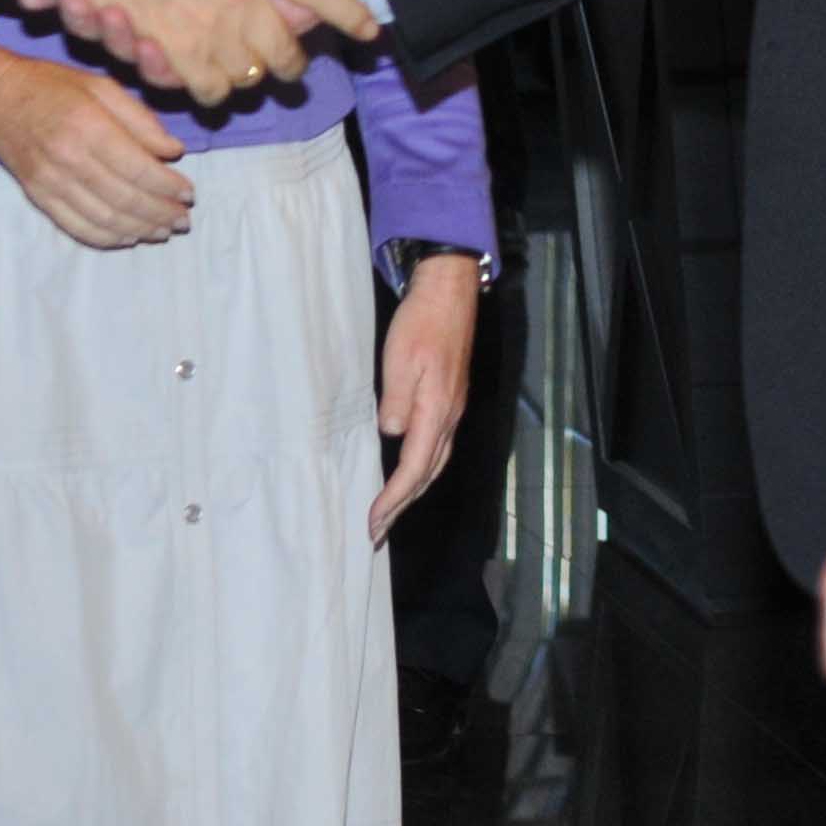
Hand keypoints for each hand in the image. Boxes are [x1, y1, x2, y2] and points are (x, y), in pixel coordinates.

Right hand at [0, 42, 191, 248]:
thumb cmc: (53, 86)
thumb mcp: (101, 86)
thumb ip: (140, 119)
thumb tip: (173, 152)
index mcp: (87, 126)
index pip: (137, 168)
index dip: (167, 186)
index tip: (189, 193)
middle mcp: (68, 159)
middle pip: (124, 198)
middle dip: (160, 213)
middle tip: (183, 219)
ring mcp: (50, 183)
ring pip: (104, 219)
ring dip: (139, 230)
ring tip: (163, 230)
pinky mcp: (38, 197)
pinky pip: (77, 227)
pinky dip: (107, 238)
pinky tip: (129, 236)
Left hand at [367, 251, 480, 543]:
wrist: (450, 293)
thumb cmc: (421, 323)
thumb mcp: (400, 360)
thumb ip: (396, 401)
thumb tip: (392, 433)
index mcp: (436, 412)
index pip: (413, 469)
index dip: (393, 499)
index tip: (373, 522)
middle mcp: (449, 417)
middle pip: (427, 474)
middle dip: (402, 506)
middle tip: (376, 532)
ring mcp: (453, 409)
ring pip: (435, 462)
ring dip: (413, 491)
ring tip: (391, 512)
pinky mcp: (450, 399)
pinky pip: (437, 447)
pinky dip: (421, 469)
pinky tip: (409, 470)